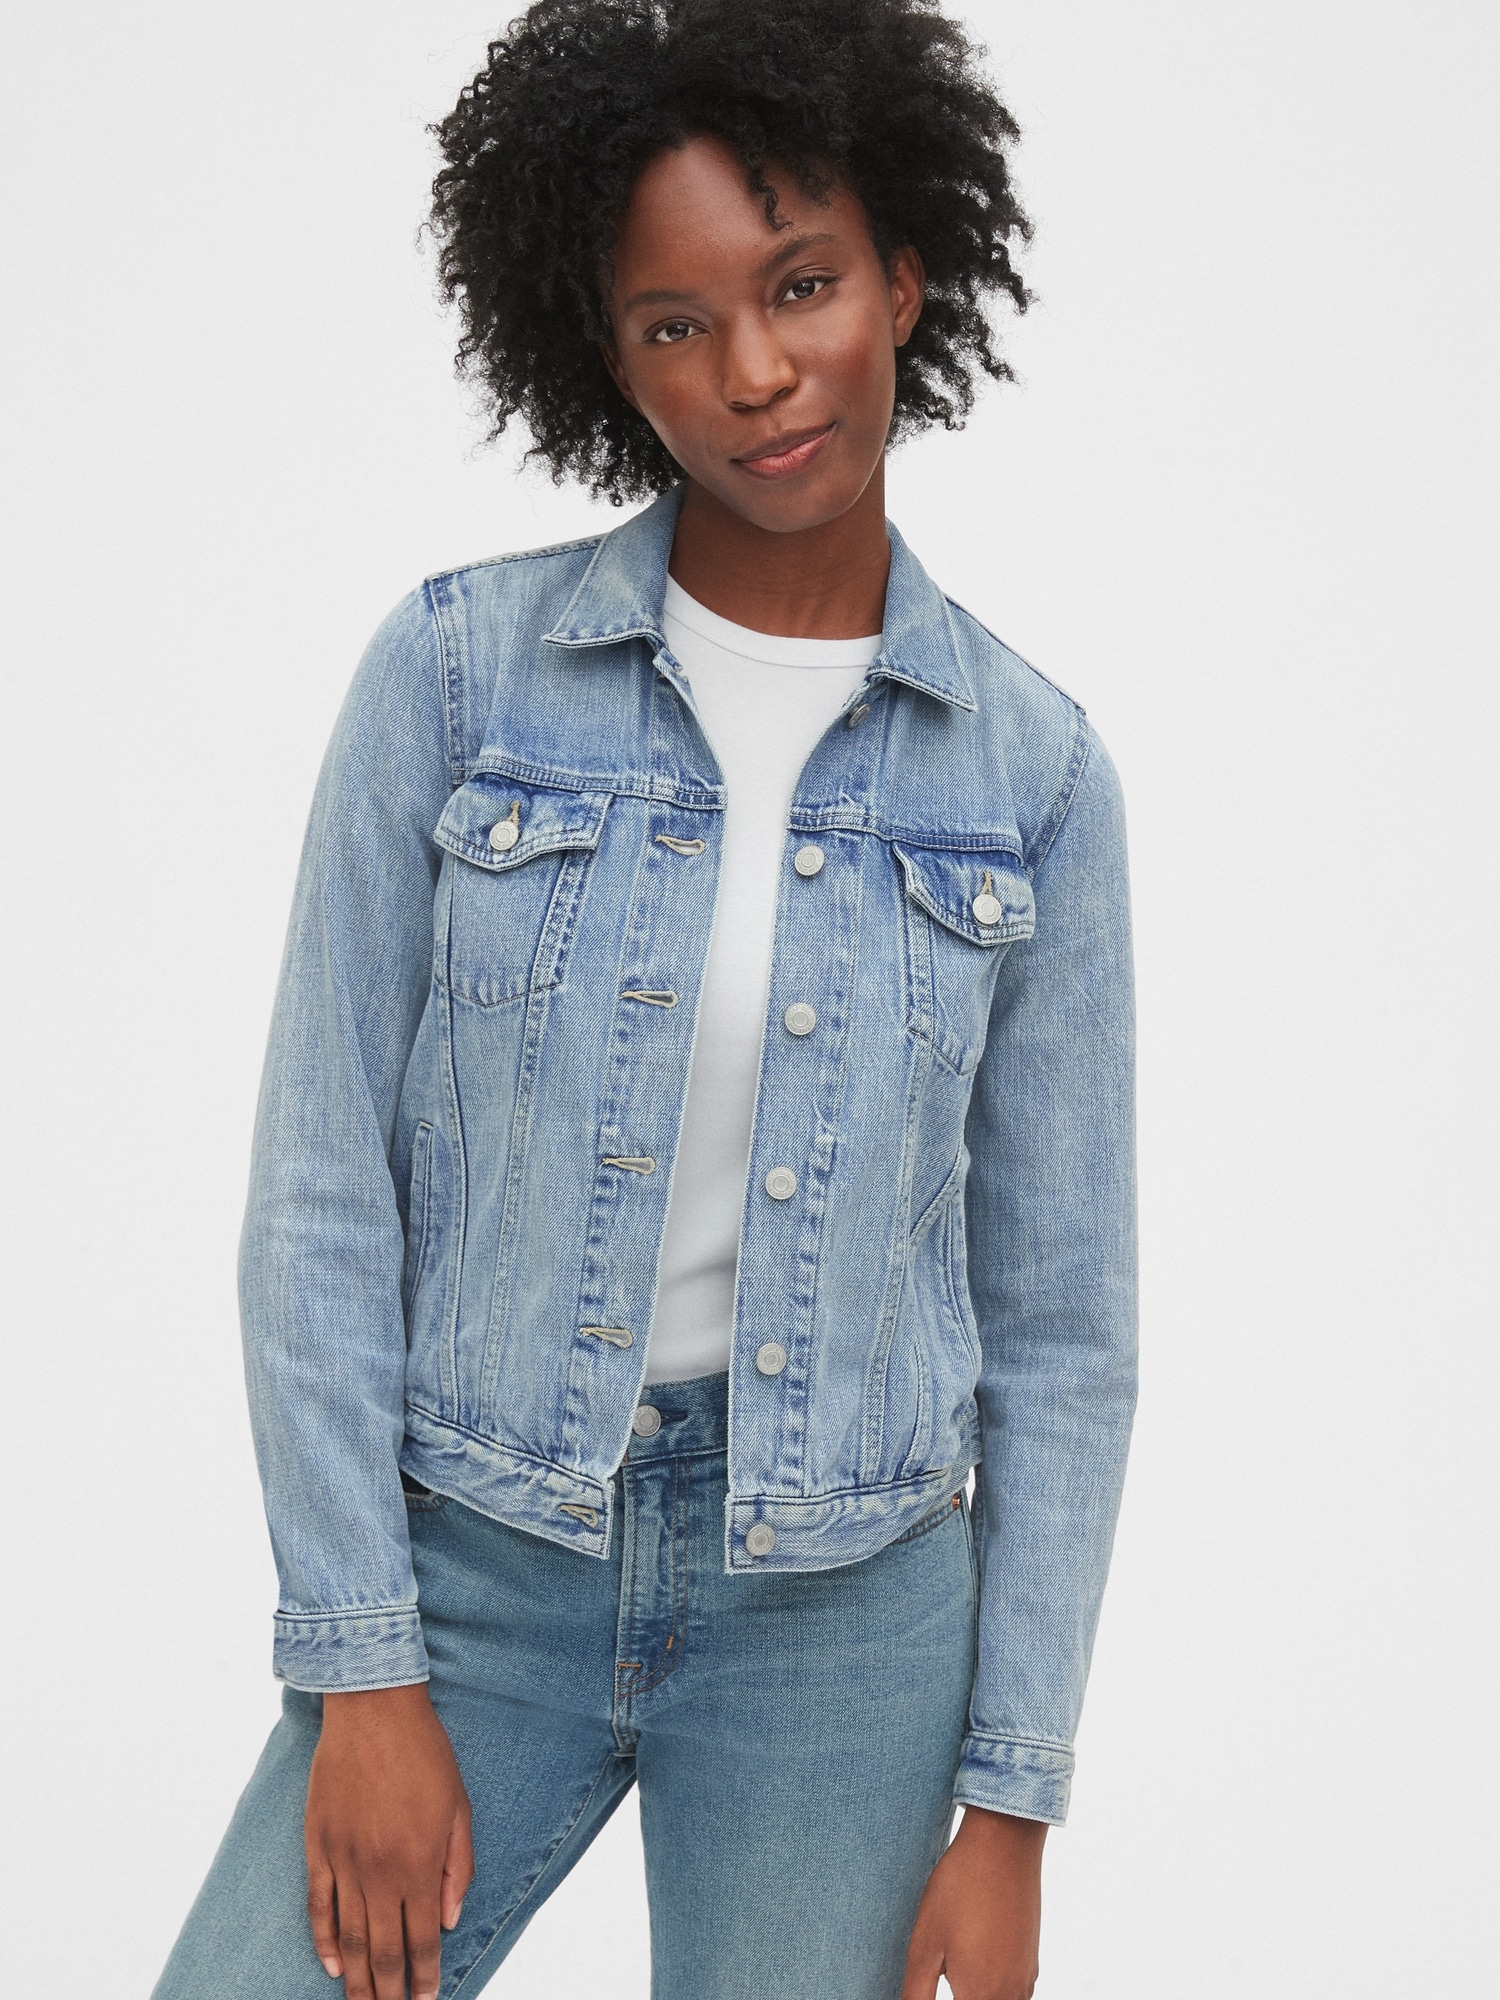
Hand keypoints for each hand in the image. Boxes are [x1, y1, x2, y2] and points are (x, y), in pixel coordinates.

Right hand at [305, 1682, 473, 1999]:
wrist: (375, 1710)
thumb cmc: (424, 1753)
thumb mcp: (460, 1806)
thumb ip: (458, 1867)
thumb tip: (450, 1919)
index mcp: (422, 1862)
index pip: (423, 1938)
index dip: (425, 1975)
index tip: (426, 1999)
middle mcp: (382, 1871)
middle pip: (383, 1949)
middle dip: (390, 1990)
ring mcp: (346, 1861)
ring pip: (349, 1937)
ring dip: (357, 1979)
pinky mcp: (319, 1846)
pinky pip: (319, 1906)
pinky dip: (323, 1941)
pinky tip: (332, 1966)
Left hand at [901, 1805, 1046, 1999]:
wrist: (1004, 1844)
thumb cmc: (961, 1888)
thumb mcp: (925, 1945)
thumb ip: (916, 1995)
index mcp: (981, 1997)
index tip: (932, 1981)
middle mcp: (1010, 1995)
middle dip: (960, 1995)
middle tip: (943, 1971)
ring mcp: (1025, 1977)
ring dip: (977, 1994)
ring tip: (954, 1972)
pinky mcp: (1031, 1959)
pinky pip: (1015, 1992)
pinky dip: (995, 1989)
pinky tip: (975, 1964)